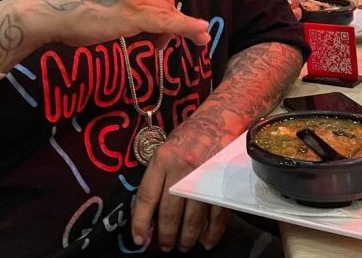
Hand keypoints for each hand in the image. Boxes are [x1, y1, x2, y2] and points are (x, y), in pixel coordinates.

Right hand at [24, 0, 217, 49]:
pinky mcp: (134, 13)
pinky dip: (187, 29)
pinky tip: (201, 34)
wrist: (52, 10)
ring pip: (168, 14)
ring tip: (150, 47)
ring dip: (165, 34)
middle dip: (167, 21)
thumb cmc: (76, 3)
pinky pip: (168, 22)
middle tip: (155, 43)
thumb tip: (167, 22)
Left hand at [132, 125, 230, 251]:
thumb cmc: (189, 134)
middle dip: (166, 235)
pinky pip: (216, 215)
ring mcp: (204, 177)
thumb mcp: (167, 148)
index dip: (141, 221)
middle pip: (170, 212)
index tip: (138, 239)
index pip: (147, 196)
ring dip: (187, 237)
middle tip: (164, 246)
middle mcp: (182, 168)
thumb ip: (159, 175)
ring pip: (193, 218)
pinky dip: (211, 233)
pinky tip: (205, 241)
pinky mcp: (223, 183)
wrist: (221, 117)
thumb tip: (150, 210)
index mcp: (163, 158)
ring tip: (183, 246)